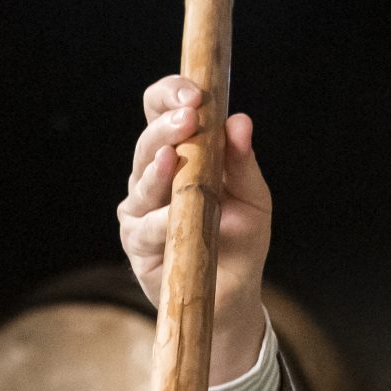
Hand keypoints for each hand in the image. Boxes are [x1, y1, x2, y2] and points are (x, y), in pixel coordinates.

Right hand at [118, 75, 272, 384]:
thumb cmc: (241, 240)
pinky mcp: (137, 244)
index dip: (171, 95)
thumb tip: (240, 121)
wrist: (235, 295)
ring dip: (158, 168)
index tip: (195, 94)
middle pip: (148, 142)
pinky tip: (173, 214)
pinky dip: (160, 221)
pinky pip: (146, 227)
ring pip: (141, 181)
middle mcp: (153, 177)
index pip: (160, 111)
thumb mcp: (253, 198)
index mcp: (179, 153)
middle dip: (167, 127)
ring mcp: (141, 210)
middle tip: (190, 116)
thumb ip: (243, 163)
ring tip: (172, 157)